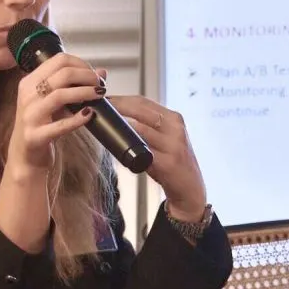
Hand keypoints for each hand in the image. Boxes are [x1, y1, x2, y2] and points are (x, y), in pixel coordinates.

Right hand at [0, 52, 106, 253]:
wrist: (25, 155)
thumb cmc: (42, 124)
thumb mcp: (52, 101)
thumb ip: (73, 85)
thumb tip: (102, 72)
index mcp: (29, 82)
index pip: (58, 60)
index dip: (81, 63)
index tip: (93, 73)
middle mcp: (27, 96)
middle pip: (62, 74)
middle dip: (86, 76)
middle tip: (100, 84)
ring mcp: (29, 116)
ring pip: (59, 95)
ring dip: (84, 92)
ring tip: (100, 95)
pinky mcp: (35, 136)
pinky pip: (59, 125)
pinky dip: (77, 119)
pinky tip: (90, 115)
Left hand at [105, 97, 207, 220]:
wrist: (190, 189)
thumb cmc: (170, 163)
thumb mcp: (163, 140)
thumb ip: (146, 127)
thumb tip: (116, 118)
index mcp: (173, 118)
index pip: (143, 101)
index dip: (120, 99)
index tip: (103, 100)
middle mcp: (175, 128)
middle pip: (140, 110)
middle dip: (117, 107)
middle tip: (98, 108)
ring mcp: (174, 145)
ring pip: (141, 128)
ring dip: (120, 125)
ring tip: (103, 124)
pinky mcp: (169, 163)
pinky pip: (144, 151)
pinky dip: (129, 146)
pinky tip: (118, 145)